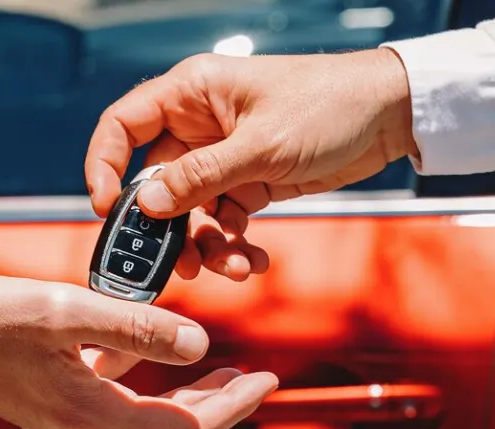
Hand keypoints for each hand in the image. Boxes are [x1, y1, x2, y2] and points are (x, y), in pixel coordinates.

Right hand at [0, 275, 278, 428]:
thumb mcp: (67, 309)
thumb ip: (137, 327)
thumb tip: (199, 343)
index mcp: (90, 415)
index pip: (184, 428)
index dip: (232, 407)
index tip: (267, 382)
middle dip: (220, 411)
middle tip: (256, 380)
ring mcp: (69, 424)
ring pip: (149, 426)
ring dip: (189, 402)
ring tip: (223, 370)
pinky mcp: (57, 407)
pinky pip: (119, 406)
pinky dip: (150, 387)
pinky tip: (158, 350)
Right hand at [85, 48, 416, 281]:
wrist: (390, 116)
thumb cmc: (328, 107)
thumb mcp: (262, 146)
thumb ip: (201, 177)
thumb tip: (145, 205)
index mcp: (191, 94)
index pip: (123, 125)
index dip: (104, 166)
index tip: (106, 211)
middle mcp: (201, 125)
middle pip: (157, 183)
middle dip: (169, 228)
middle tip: (179, 265)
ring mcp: (226, 157)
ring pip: (193, 211)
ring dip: (207, 244)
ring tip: (232, 268)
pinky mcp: (252, 182)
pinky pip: (225, 220)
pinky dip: (235, 243)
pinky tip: (253, 260)